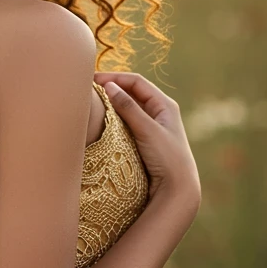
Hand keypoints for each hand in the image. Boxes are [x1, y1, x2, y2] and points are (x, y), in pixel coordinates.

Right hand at [94, 70, 200, 205]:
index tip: (93, 80)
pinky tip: (101, 123)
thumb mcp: (148, 130)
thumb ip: (129, 108)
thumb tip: (109, 86)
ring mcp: (152, 127)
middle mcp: (159, 113)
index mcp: (165, 105)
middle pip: (131, 93)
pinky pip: (126, 124)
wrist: (177, 189)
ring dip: (111, 105)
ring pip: (128, 109)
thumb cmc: (167, 158)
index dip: (115, 78)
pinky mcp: (144, 141)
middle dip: (111, 89)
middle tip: (89, 90)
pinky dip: (113, 120)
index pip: (136, 82)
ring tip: (92, 104)